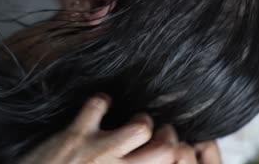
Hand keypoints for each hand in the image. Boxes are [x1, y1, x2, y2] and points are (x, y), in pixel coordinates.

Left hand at [18, 94, 221, 163]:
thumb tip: (162, 154)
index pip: (174, 162)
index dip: (182, 152)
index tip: (176, 148)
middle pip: (167, 148)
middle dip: (168, 135)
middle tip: (160, 133)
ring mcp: (97, 153)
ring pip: (140, 126)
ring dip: (139, 119)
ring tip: (132, 122)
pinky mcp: (76, 135)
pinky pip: (98, 105)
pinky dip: (100, 101)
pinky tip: (99, 109)